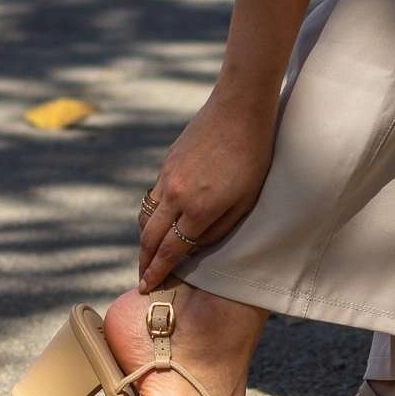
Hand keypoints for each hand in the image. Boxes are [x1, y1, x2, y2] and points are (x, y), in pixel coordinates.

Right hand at [137, 89, 276, 291]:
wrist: (239, 109)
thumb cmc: (253, 156)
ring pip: (145, 217)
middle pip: (149, 238)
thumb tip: (194, 247)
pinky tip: (158, 221)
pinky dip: (150, 215)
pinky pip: (152, 197)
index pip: (169, 250)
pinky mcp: (167, 163)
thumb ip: (219, 229)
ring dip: (143, 239)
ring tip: (147, 254)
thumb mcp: (246, 201)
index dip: (156, 272)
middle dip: (143, 262)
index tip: (146, 286)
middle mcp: (176, 195)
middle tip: (141, 279)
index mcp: (199, 209)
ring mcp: (167, 177)